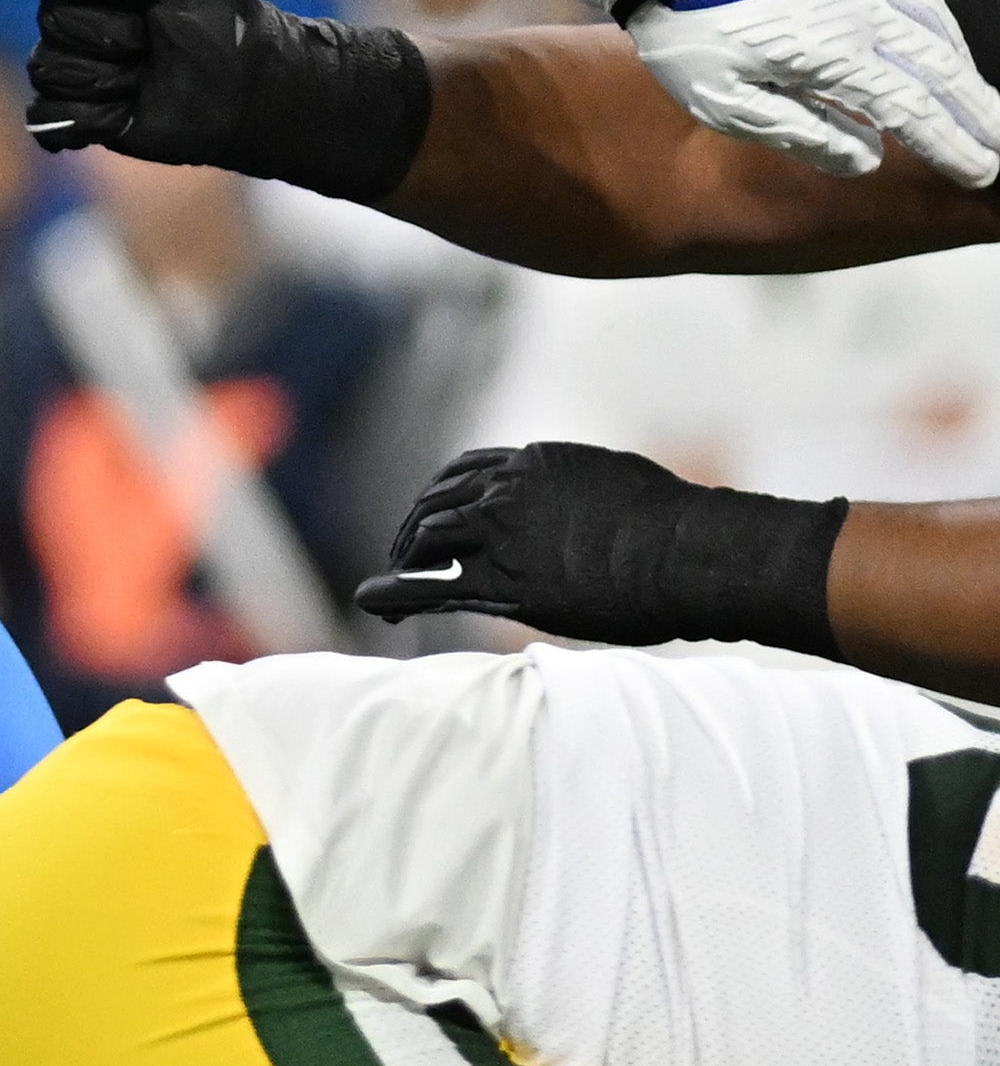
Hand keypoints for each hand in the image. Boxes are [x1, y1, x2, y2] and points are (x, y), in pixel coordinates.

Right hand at [27, 0, 270, 160]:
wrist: (245, 92)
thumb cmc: (217, 23)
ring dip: (106, 80)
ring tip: (143, 81)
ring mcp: (72, 69)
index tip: (147, 0)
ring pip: (47, 71)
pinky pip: (46, 117)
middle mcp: (74, 21)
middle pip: (53, 24)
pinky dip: (86, 118)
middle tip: (152, 47)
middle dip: (111, 39)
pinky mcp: (75, 116)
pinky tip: (122, 114)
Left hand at [355, 440, 842, 656]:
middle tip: (404, 554)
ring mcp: (502, 534)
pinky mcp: (506, 582)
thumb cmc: (674, 525)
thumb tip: (590, 498)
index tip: (432, 514)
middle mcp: (507, 490)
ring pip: (428, 540)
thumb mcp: (617, 483)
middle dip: (416, 528)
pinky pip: (434, 586)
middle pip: (438, 502)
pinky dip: (396, 592)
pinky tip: (376, 602)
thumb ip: (584, 489)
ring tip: (390, 582)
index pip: (465, 473)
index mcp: (534, 462)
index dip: (442, 496)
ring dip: (404, 559)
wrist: (689, 553)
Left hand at [625, 0, 999, 188]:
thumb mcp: (722, 99)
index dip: (952, 145)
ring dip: (966, 71)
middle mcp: (862, 11)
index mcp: (833, 53)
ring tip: (984, 108)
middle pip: (941, 70)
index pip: (912, 110)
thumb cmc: (684, 30)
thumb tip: (869, 158)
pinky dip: (943, 27)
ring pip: (937, 28)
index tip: (982, 173)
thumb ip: (800, 132)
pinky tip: (947, 46)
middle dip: (980, 113)